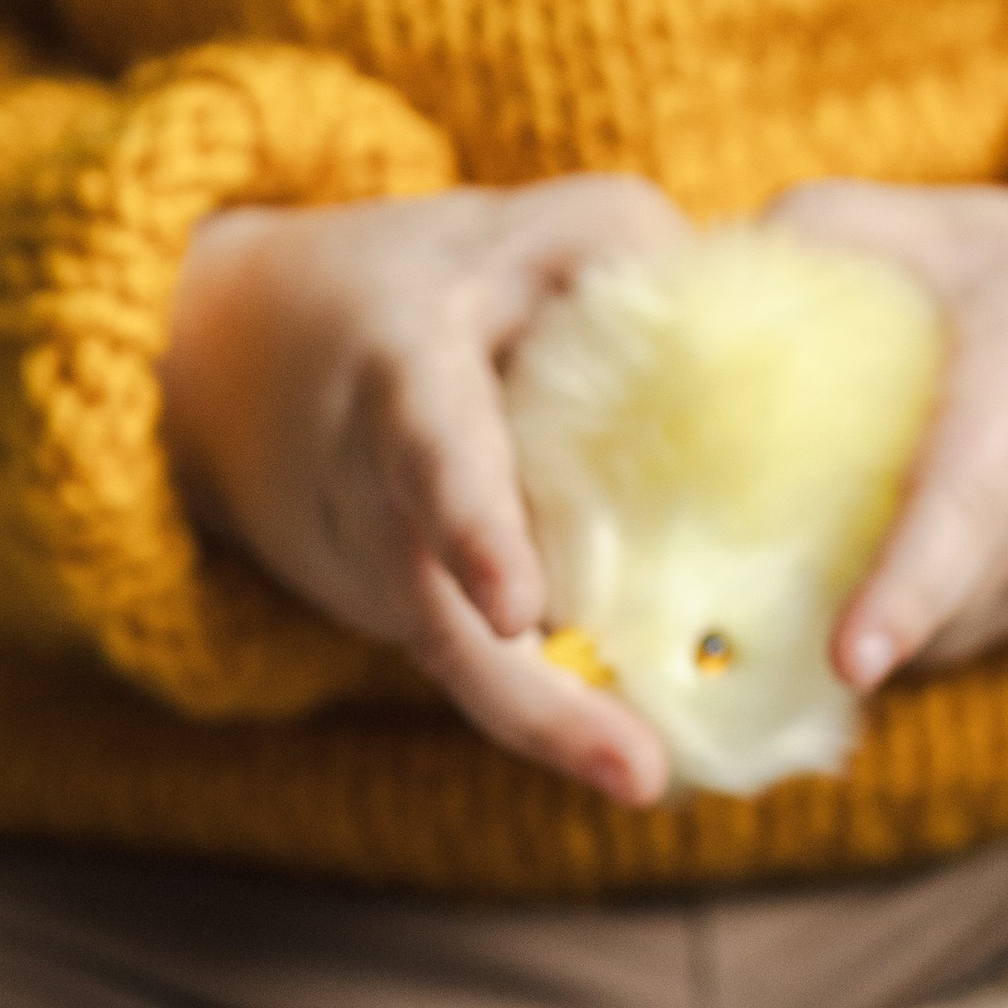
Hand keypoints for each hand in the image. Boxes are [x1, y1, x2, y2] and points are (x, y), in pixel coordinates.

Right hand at [160, 177, 689, 801]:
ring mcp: (384, 578)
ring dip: (556, 733)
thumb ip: (630, 253)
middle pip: (442, 623)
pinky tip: (639, 756)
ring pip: (465, 672)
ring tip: (649, 778)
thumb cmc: (429, 280)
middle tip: (641, 774)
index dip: (471, 527)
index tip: (514, 609)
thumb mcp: (523, 229)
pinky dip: (558, 718)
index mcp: (399, 378)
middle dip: (537, 708)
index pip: (430, 452)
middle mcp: (375, 495)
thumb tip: (754, 318)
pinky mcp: (413, 625)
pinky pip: (487, 677)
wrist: (253, 356)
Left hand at [761, 182, 1007, 690]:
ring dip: (841, 623)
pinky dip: (877, 625)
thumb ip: (832, 231)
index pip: (971, 508)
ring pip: (926, 639)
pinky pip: (938, 643)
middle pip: (935, 607)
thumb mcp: (953, 229)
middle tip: (731, 638)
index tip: (853, 660)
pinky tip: (828, 583)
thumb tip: (691, 271)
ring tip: (769, 586)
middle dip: (833, 625)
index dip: (910, 587)